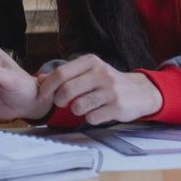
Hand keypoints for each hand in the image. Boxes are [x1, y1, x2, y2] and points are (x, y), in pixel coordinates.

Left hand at [34, 54, 163, 124]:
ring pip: (78, 106)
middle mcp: (101, 73)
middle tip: (61, 103)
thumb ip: (66, 74)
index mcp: (91, 62)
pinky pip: (92, 118)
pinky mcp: (117, 107)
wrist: (140, 92)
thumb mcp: (89, 72)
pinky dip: (90, 118)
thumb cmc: (108, 82)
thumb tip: (39, 80)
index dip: (47, 86)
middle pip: (67, 90)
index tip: (43, 95)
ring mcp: (110, 91)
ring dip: (75, 110)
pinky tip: (97, 112)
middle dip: (59, 100)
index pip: (61, 73)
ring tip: (82, 107)